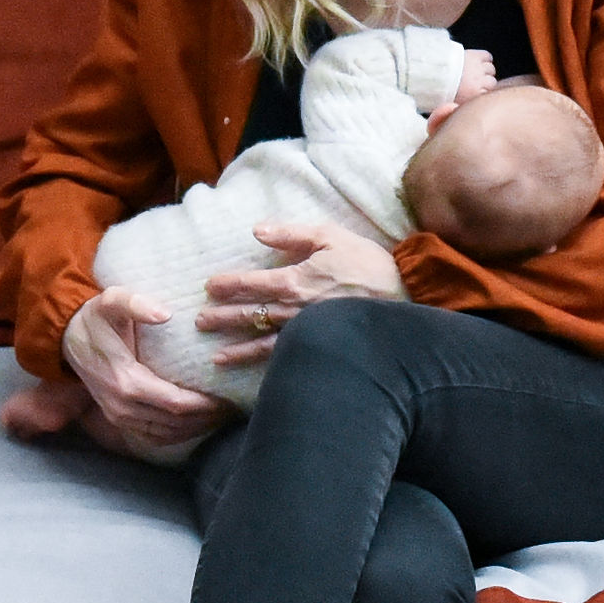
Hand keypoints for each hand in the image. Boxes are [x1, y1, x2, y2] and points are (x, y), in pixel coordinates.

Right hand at [52, 287, 224, 458]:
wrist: (67, 337)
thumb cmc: (95, 317)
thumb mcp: (112, 300)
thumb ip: (136, 304)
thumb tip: (165, 315)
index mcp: (126, 381)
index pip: (175, 403)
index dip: (204, 404)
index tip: (227, 397)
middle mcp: (122, 406)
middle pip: (174, 423)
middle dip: (206, 418)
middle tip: (232, 408)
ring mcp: (118, 416)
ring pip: (165, 434)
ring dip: (195, 429)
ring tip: (220, 417)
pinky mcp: (117, 419)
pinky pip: (152, 436)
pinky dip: (176, 435)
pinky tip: (195, 424)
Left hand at [193, 224, 404, 367]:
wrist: (404, 295)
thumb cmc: (367, 264)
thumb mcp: (331, 236)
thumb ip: (292, 233)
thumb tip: (257, 230)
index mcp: (294, 280)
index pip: (251, 283)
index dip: (228, 285)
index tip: (208, 287)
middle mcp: (294, 310)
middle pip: (249, 315)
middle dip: (222, 318)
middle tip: (199, 322)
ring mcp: (305, 332)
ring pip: (261, 342)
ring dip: (236, 348)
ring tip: (215, 356)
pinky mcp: (318, 346)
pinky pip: (284, 358)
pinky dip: (263, 366)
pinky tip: (253, 372)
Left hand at [442, 49, 499, 114]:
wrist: (430, 71)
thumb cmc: (436, 88)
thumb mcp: (448, 104)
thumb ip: (459, 107)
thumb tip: (461, 111)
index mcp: (473, 96)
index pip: (488, 95)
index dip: (482, 92)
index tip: (478, 91)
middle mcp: (479, 82)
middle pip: (492, 82)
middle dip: (485, 81)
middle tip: (475, 80)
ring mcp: (478, 68)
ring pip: (491, 69)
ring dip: (485, 69)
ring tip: (476, 69)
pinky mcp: (475, 56)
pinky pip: (487, 56)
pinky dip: (485, 57)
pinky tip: (478, 60)